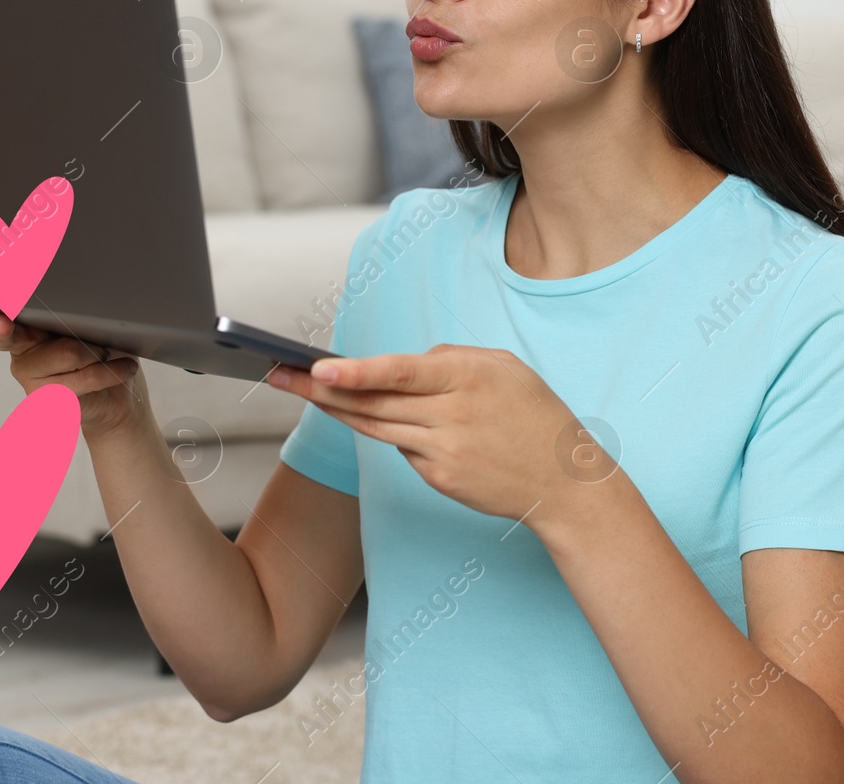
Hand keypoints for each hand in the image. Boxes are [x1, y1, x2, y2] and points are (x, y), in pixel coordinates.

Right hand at [0, 275, 152, 440]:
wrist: (118, 401)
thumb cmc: (103, 351)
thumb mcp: (92, 318)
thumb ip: (73, 298)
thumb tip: (79, 262)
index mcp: (21, 320)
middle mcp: (18, 348)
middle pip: (13, 331)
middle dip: (18, 327)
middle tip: (17, 324)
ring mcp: (29, 377)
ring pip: (62, 353)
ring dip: (97, 351)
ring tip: (112, 350)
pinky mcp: (45, 402)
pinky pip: (78, 381)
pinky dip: (109, 371)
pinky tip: (122, 367)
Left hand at [267, 343, 606, 524]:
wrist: (565, 483)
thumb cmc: (535, 415)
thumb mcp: (504, 367)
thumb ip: (451, 359)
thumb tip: (403, 365)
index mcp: (467, 378)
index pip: (399, 373)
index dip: (355, 372)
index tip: (316, 367)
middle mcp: (450, 417)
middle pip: (372, 403)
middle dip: (320, 389)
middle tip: (278, 374)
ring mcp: (442, 452)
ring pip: (376, 427)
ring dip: (336, 409)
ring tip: (300, 389)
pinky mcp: (437, 478)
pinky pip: (402, 447)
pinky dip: (390, 431)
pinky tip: (379, 419)